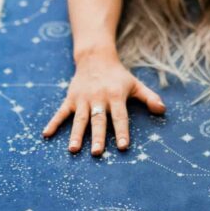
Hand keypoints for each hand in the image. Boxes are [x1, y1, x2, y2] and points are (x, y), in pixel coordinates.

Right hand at [41, 52, 165, 155]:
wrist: (95, 57)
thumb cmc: (118, 75)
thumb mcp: (135, 84)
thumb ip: (149, 97)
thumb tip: (163, 110)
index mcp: (115, 96)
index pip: (120, 116)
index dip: (122, 131)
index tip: (123, 146)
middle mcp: (98, 98)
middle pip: (98, 120)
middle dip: (98, 137)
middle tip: (97, 153)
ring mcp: (83, 99)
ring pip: (79, 119)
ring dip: (76, 134)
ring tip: (73, 149)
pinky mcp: (71, 98)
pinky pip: (61, 112)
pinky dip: (53, 123)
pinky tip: (46, 135)